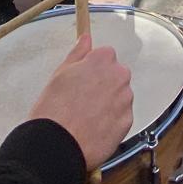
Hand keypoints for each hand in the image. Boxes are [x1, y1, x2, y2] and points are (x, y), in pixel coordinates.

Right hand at [25, 32, 132, 171]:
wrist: (58, 144)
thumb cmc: (54, 109)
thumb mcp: (60, 74)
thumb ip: (78, 54)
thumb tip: (86, 39)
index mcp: (103, 60)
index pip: (105, 55)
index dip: (92, 68)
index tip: (82, 79)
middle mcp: (119, 76)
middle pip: (116, 75)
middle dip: (103, 84)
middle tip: (82, 100)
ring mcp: (125, 99)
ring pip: (119, 96)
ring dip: (108, 103)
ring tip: (86, 117)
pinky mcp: (128, 121)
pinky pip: (121, 116)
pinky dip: (111, 121)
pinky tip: (94, 128)